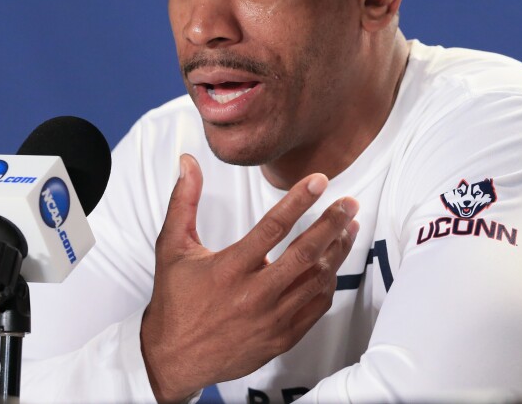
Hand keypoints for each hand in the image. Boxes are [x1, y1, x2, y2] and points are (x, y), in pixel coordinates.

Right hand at [140, 154, 358, 402]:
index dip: (299, 200)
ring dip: (337, 251)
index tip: (319, 181)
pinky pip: (315, 308)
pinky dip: (328, 283)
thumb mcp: (172, 247)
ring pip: (316, 280)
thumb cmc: (174, 300)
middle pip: (305, 253)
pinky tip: (333, 264)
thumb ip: (183, 201)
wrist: (174, 359)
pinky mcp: (280, 339)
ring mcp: (270, 320)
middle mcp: (253, 295)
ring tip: (349, 227)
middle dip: (333, 223)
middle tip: (349, 203)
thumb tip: (188, 163)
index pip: (273, 227)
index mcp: (229, 269)